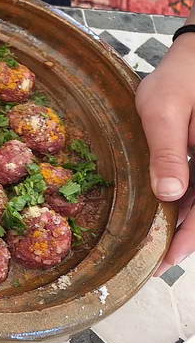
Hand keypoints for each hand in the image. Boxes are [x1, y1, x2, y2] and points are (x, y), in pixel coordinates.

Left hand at [136, 32, 194, 273]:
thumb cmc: (180, 77)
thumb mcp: (164, 111)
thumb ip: (168, 152)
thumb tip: (170, 194)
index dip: (189, 239)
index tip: (166, 261)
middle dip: (185, 239)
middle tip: (154, 265)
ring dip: (184, 223)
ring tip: (155, 248)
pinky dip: (184, 203)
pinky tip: (164, 215)